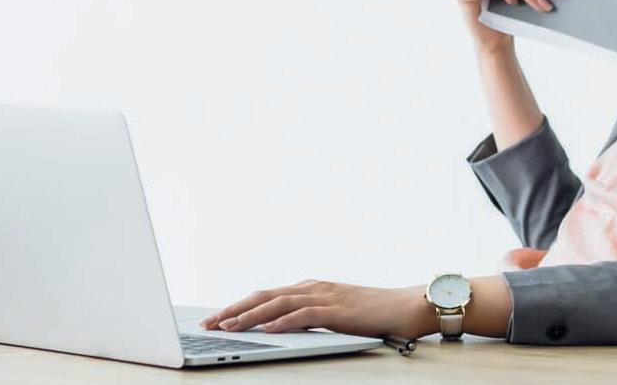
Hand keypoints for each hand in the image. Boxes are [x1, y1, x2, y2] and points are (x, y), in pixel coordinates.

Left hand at [200, 280, 436, 337]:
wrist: (408, 305)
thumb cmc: (373, 313)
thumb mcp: (335, 313)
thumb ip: (310, 316)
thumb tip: (282, 328)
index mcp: (308, 288)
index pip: (264, 295)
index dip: (237, 306)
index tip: (216, 318)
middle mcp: (311, 288)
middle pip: (262, 296)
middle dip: (232, 309)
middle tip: (208, 323)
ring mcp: (324, 296)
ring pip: (276, 303)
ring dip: (250, 316)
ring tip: (228, 326)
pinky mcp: (337, 309)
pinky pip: (304, 314)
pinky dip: (283, 321)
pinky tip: (268, 329)